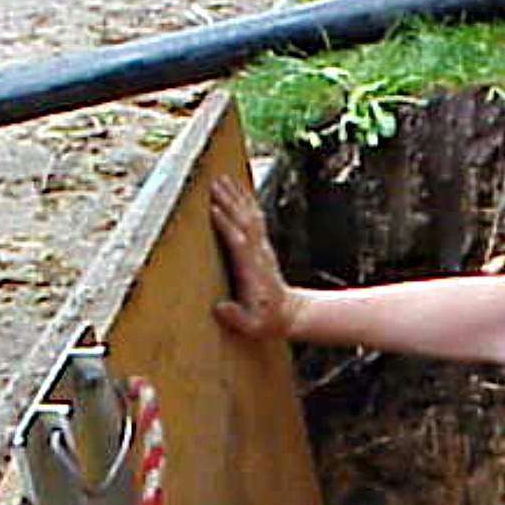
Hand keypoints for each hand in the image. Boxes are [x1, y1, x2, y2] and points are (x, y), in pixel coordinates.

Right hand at [209, 173, 299, 340]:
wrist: (291, 313)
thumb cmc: (268, 320)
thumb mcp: (254, 327)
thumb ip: (238, 318)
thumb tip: (221, 308)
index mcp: (253, 271)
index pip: (239, 244)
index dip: (227, 226)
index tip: (213, 209)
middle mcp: (259, 254)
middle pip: (244, 222)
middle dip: (229, 202)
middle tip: (213, 183)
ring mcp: (262, 248)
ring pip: (250, 216)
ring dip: (236, 196)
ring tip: (222, 178)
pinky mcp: (262, 245)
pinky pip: (254, 218)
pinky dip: (246, 202)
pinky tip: (237, 188)